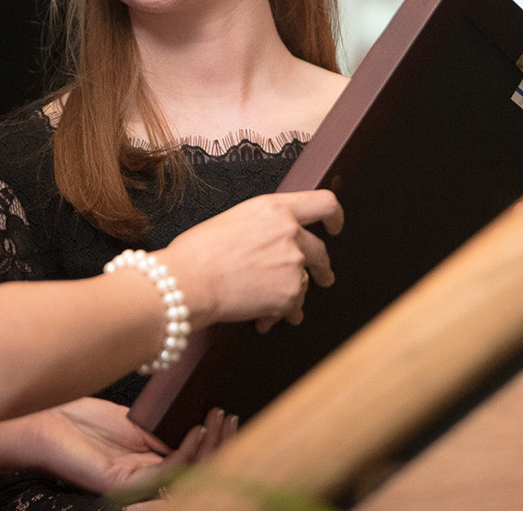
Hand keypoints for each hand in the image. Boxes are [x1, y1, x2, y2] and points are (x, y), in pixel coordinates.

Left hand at [34, 399, 236, 499]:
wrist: (46, 422)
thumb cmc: (81, 421)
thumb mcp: (136, 421)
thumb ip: (165, 430)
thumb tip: (198, 426)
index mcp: (150, 465)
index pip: (194, 462)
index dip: (216, 441)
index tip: (226, 414)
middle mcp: (145, 479)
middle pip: (196, 471)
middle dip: (220, 443)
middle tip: (227, 416)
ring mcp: (135, 485)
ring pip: (186, 476)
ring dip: (208, 446)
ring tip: (214, 419)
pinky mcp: (123, 485)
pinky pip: (164, 475)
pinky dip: (186, 453)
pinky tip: (194, 430)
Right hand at [157, 190, 341, 330]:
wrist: (188, 282)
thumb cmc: (197, 252)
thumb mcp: (234, 220)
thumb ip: (263, 226)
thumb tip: (270, 240)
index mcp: (275, 208)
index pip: (323, 202)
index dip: (335, 215)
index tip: (335, 227)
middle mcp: (290, 232)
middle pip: (321, 250)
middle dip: (322, 268)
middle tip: (322, 277)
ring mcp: (293, 263)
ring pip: (306, 282)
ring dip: (294, 296)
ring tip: (279, 310)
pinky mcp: (290, 293)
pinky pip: (294, 308)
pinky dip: (280, 316)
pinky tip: (263, 320)